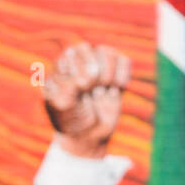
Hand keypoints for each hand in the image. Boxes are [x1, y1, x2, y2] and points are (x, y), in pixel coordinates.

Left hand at [44, 42, 130, 158]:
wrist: (87, 135)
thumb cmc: (69, 119)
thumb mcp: (60, 106)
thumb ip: (69, 85)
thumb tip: (91, 73)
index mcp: (63, 63)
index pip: (74, 53)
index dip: (80, 73)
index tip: (79, 90)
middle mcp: (80, 60)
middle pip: (91, 49)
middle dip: (94, 72)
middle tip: (90, 90)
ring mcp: (99, 65)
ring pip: (108, 53)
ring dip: (108, 74)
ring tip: (103, 89)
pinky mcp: (116, 73)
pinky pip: (124, 61)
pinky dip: (123, 76)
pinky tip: (116, 88)